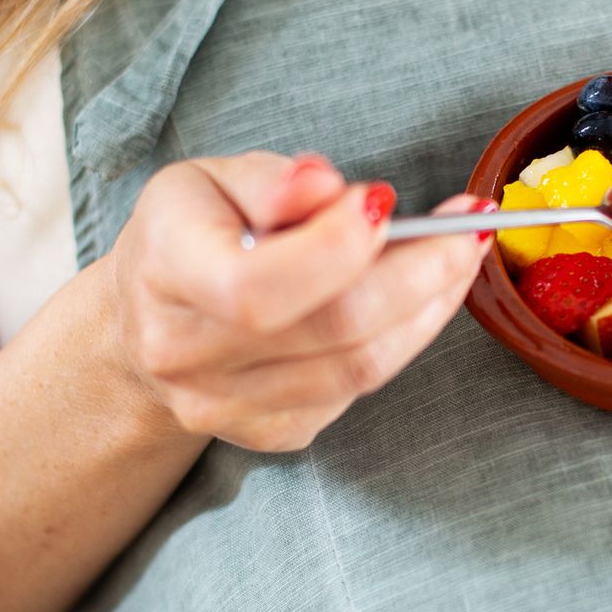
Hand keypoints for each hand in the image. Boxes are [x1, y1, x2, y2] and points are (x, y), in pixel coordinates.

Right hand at [109, 152, 493, 452]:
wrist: (141, 324)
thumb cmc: (190, 235)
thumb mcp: (211, 178)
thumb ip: (275, 181)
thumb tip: (332, 190)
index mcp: (165, 269)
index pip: (256, 286)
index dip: (335, 249)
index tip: (386, 200)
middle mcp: (186, 351)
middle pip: (335, 328)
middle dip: (423, 272)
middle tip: (470, 225)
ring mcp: (226, 405)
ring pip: (362, 367)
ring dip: (430, 307)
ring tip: (459, 254)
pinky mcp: (270, 433)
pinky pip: (357, 390)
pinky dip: (402, 338)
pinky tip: (418, 296)